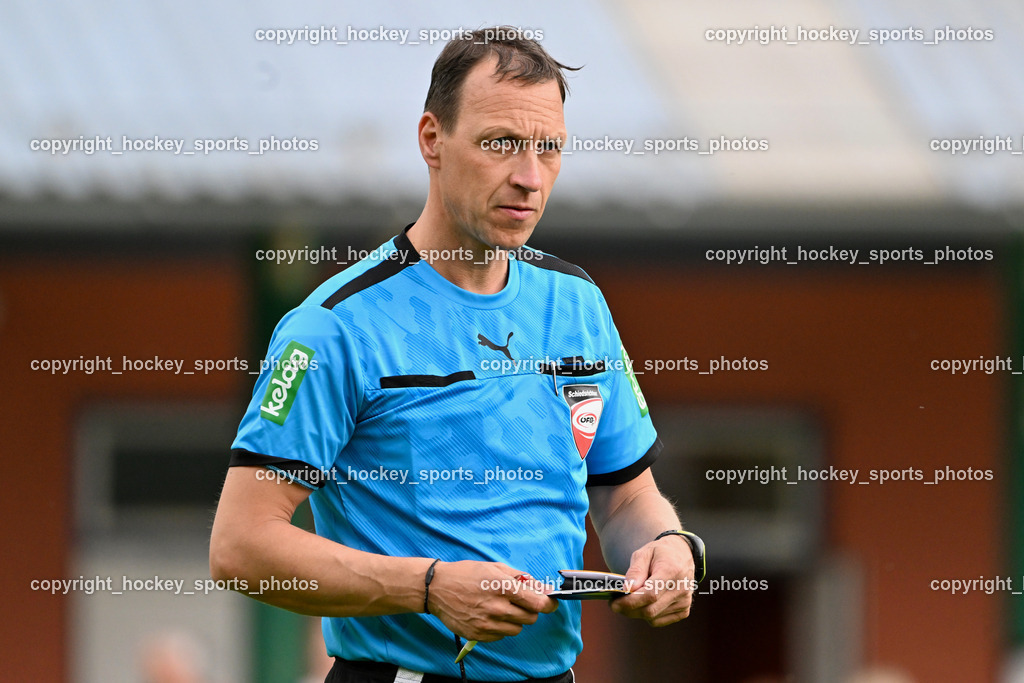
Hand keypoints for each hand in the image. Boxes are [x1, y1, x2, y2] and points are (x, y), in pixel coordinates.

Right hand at [426, 561, 557, 641]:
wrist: (437, 588)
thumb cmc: (467, 574)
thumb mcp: (494, 567)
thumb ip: (521, 578)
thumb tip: (543, 589)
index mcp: (503, 587)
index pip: (537, 603)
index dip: (548, 604)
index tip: (551, 603)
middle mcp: (496, 607)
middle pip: (530, 618)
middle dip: (529, 610)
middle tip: (519, 602)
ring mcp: (487, 623)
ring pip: (517, 629)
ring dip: (515, 620)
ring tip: (501, 608)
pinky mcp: (478, 635)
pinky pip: (501, 636)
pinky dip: (500, 628)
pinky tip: (489, 615)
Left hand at [610, 534, 694, 625]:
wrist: (682, 555)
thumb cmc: (660, 553)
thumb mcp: (644, 553)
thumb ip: (635, 571)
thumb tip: (627, 589)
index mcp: (672, 571)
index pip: (650, 594)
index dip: (630, 602)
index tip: (614, 603)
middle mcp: (681, 589)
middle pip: (650, 610)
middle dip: (628, 610)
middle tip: (614, 604)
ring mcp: (684, 602)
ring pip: (653, 617)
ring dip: (636, 612)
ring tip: (629, 600)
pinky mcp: (683, 610)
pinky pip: (659, 620)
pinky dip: (647, 616)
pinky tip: (644, 603)